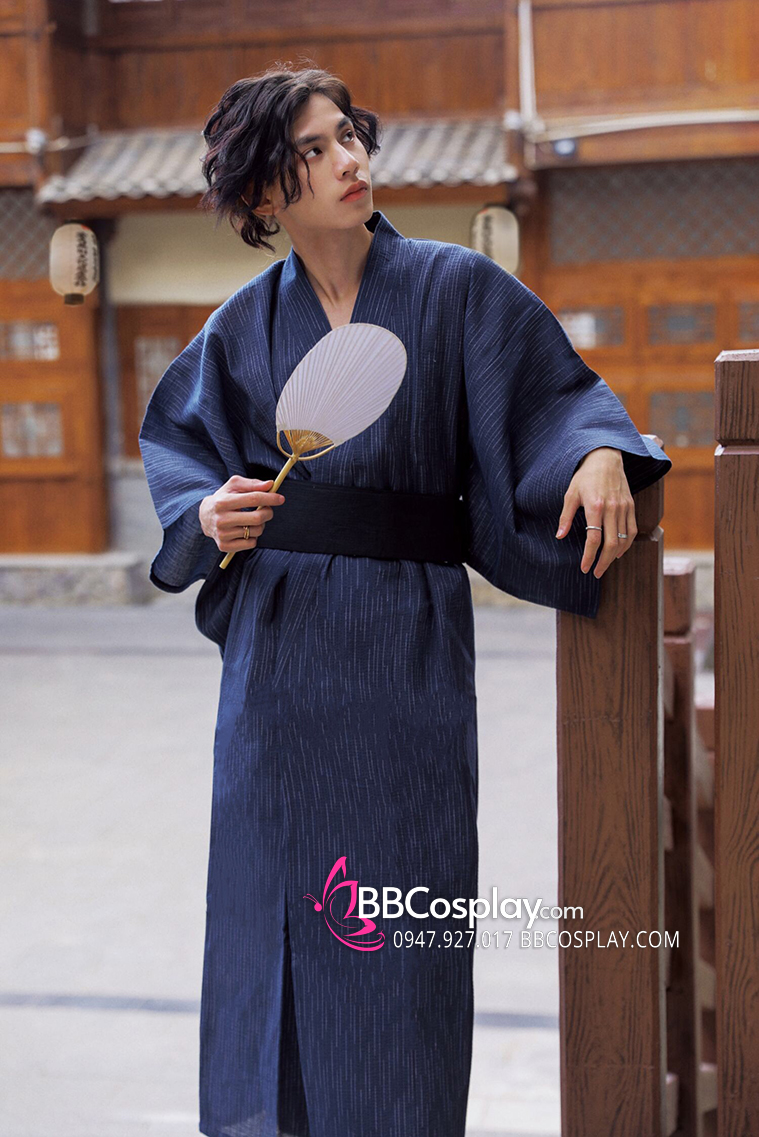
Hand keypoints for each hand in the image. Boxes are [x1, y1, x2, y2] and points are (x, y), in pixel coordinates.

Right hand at [199, 475, 284, 553]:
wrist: (205, 517)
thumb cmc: (224, 498)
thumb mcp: (234, 486)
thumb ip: (252, 483)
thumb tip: (270, 485)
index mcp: (223, 502)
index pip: (253, 499)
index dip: (270, 498)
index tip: (281, 499)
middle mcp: (221, 519)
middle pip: (257, 518)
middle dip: (268, 512)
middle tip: (268, 510)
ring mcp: (222, 535)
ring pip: (256, 531)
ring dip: (261, 525)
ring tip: (253, 520)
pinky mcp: (224, 546)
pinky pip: (251, 543)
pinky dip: (254, 536)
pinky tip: (246, 530)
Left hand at [555, 447, 636, 577]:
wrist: (606, 458)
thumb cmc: (585, 476)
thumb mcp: (570, 494)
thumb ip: (565, 517)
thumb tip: (559, 536)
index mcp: (595, 506)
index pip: (594, 539)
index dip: (589, 557)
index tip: (585, 568)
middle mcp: (612, 509)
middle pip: (611, 543)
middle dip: (603, 562)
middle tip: (596, 572)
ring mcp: (624, 508)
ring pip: (624, 539)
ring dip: (615, 556)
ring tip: (605, 564)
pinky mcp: (631, 506)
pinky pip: (632, 530)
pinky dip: (627, 544)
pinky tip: (619, 552)